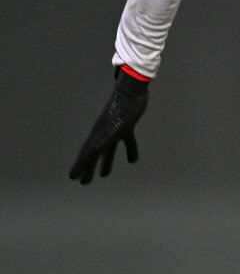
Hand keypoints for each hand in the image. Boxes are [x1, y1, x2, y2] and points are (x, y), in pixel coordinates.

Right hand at [69, 70, 149, 184]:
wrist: (132, 90)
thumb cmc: (121, 108)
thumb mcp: (111, 127)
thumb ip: (102, 138)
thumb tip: (91, 152)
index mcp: (98, 135)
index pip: (86, 154)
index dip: (80, 166)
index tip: (73, 178)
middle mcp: (104, 133)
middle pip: (94, 154)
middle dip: (89, 168)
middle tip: (84, 182)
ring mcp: (115, 129)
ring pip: (108, 150)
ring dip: (106, 162)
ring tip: (104, 175)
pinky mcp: (127, 126)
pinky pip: (127, 141)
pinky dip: (129, 150)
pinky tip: (132, 160)